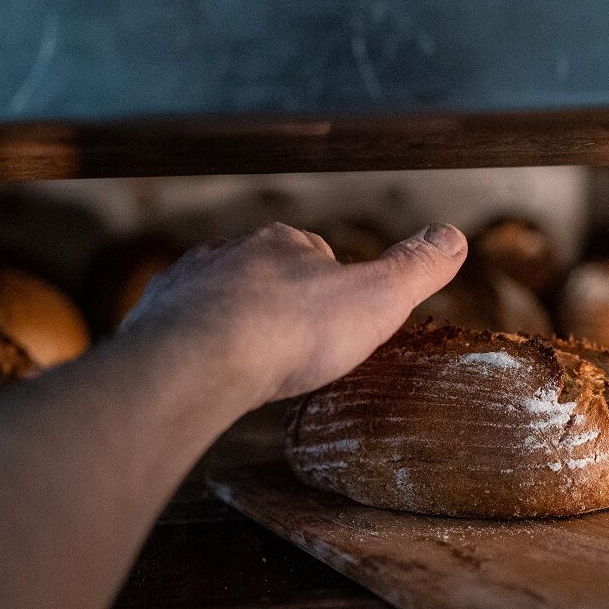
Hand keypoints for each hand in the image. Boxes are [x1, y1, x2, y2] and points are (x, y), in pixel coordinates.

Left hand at [119, 222, 465, 402]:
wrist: (199, 360)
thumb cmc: (289, 330)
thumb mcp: (376, 299)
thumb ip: (415, 269)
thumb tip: (455, 236)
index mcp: (284, 244)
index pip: (314, 253)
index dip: (330, 284)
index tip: (337, 313)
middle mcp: (230, 253)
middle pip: (261, 273)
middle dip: (277, 300)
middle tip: (293, 342)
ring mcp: (186, 285)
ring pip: (216, 297)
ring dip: (232, 322)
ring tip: (248, 361)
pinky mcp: (153, 321)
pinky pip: (177, 330)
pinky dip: (192, 347)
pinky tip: (205, 373)